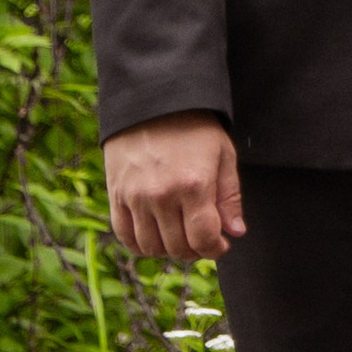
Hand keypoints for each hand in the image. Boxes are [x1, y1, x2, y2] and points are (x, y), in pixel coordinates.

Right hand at [105, 112, 246, 260]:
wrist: (153, 101)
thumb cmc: (194, 126)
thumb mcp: (223, 154)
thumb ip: (230, 197)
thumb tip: (235, 233)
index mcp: (194, 185)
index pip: (203, 239)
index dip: (215, 249)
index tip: (220, 244)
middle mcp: (162, 195)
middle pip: (178, 247)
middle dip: (195, 250)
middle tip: (201, 239)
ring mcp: (136, 196)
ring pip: (151, 247)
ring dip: (168, 249)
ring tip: (179, 236)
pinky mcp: (117, 194)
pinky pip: (125, 235)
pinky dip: (140, 244)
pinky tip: (155, 236)